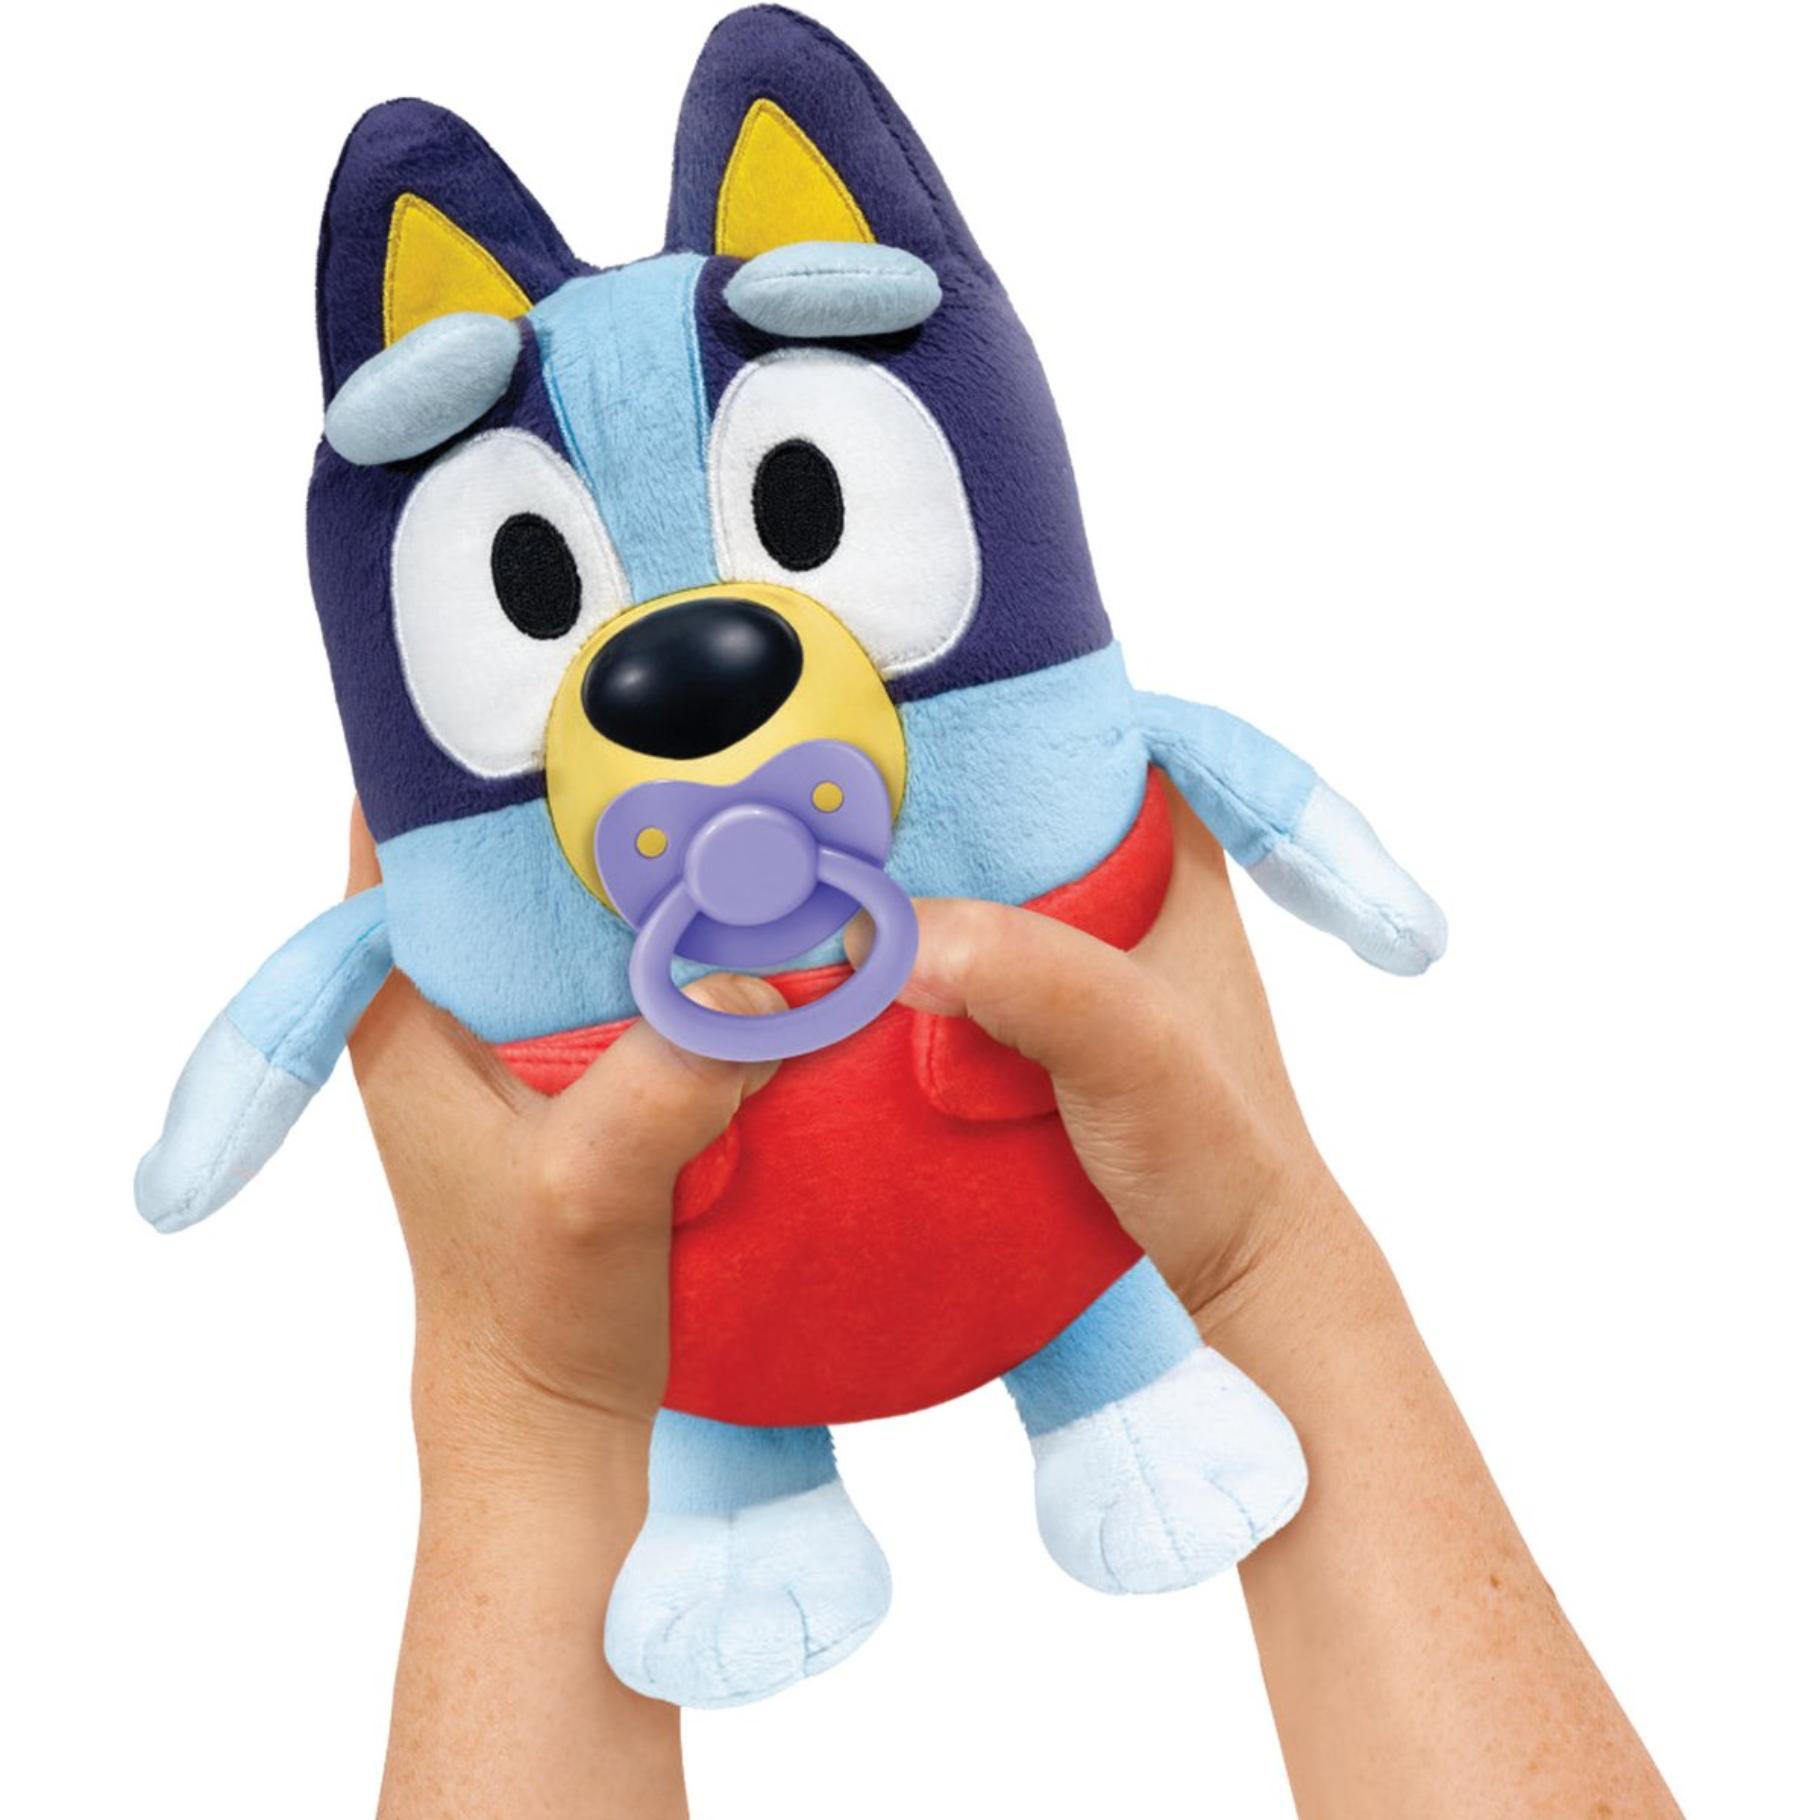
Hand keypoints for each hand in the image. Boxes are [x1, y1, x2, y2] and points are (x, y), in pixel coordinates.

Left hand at [345, 804, 774, 1819]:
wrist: (557, 1413)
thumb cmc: (530, 1310)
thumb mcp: (588, 1193)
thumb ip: (666, 1084)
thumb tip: (765, 981)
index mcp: (405, 1002)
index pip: (402, 827)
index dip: (466, 749)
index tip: (563, 680)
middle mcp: (457, 997)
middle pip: (511, 846)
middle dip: (593, 784)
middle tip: (690, 717)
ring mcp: (528, 1031)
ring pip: (586, 901)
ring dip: (660, 857)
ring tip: (743, 785)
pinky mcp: (594, 1063)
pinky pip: (644, 961)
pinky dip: (698, 929)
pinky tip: (771, 900)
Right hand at [867, 779, 1676, 1816]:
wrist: (1235, 1279)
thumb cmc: (1219, 1153)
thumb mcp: (1134, 1050)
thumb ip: (1031, 978)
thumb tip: (886, 938)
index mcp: (1167, 854)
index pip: (1078, 736)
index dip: (990, 713)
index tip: (892, 711)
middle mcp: (1120, 891)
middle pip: (998, 812)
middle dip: (914, 805)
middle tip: (814, 794)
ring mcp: (1073, 963)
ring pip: (967, 891)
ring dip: (896, 891)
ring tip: (801, 868)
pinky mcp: (1033, 1027)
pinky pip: (951, 965)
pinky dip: (899, 964)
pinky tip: (833, 967)